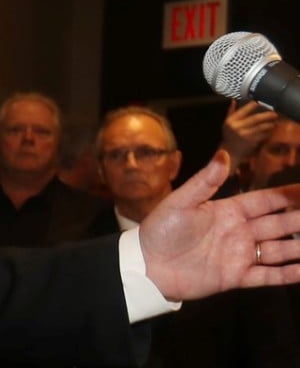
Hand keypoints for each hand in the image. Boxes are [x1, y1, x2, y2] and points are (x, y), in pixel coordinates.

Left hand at [140, 150, 299, 301]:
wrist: (148, 265)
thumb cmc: (160, 230)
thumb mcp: (181, 202)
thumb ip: (204, 181)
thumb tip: (222, 155)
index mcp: (227, 211)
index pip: (264, 201)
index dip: (286, 196)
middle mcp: (238, 232)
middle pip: (278, 224)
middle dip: (299, 219)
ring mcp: (239, 254)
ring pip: (278, 250)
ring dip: (298, 247)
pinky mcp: (236, 276)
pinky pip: (268, 275)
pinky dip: (288, 274)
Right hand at [220, 100, 276, 170]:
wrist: (229, 153)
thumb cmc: (229, 136)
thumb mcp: (226, 123)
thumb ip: (231, 112)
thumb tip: (234, 100)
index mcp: (231, 121)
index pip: (243, 111)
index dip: (252, 106)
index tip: (259, 102)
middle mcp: (237, 127)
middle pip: (255, 119)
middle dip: (266, 115)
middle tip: (274, 113)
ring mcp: (245, 135)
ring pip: (261, 127)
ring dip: (269, 124)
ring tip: (274, 122)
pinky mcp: (251, 142)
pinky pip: (262, 135)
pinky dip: (268, 132)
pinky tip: (271, 130)